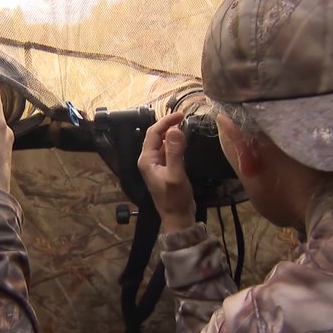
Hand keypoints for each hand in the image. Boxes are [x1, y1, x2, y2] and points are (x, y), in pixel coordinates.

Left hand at [137, 112, 195, 233]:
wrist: (177, 217)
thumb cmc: (174, 199)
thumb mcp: (176, 175)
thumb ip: (174, 152)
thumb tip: (175, 130)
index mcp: (146, 160)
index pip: (153, 133)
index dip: (166, 121)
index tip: (181, 115)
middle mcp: (149, 160)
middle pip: (156, 136)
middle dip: (168, 125)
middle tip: (184, 118)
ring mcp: (157, 165)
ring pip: (163, 143)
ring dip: (172, 134)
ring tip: (186, 126)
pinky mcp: (165, 168)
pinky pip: (168, 151)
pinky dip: (175, 143)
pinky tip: (185, 141)